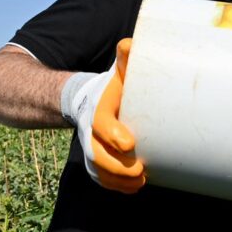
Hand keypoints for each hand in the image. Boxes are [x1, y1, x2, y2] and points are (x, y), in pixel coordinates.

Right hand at [62, 38, 145, 192]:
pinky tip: (134, 187)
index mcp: (97, 108)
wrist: (91, 100)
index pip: (100, 124)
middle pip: (96, 154)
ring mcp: (91, 147)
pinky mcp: (95, 161)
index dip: (112, 135)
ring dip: (118, 180)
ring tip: (141, 181)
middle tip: (141, 170)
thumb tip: (130, 45)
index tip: (130, 144)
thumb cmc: (115, 86)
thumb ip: (126, 60)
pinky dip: (116, 186)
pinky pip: (101, 178)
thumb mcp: (120, 72)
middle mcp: (89, 131)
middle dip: (117, 167)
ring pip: (98, 170)